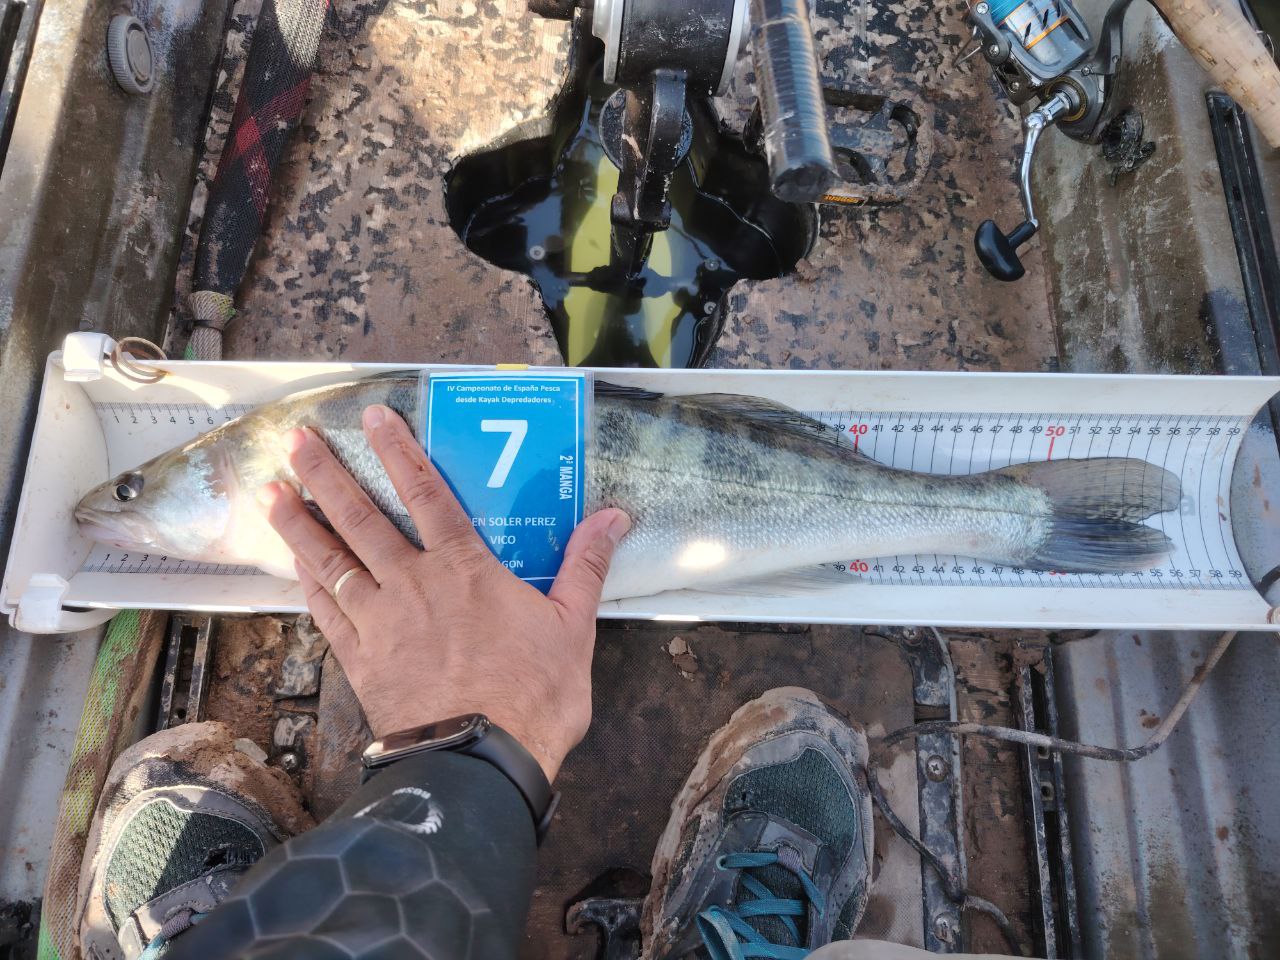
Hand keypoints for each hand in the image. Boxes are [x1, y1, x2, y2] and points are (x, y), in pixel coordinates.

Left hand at [257, 404, 629, 781]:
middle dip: (328, 474)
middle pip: (362, 517)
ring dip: (299, 522)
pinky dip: (308, 582)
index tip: (374, 417)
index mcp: (465, 568)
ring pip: (331, 559)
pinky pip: (325, 610)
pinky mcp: (360, 660)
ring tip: (270, 490)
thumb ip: (584, 566)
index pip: (428, 493)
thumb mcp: (572, 627)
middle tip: (297, 439)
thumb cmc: (532, 695)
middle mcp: (413, 583)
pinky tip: (294, 563)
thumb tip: (613, 517)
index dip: (400, 451)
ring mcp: (379, 621)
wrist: (478, 762)